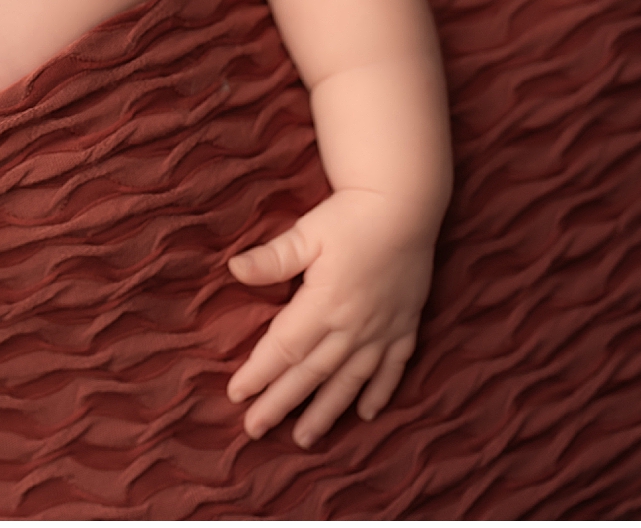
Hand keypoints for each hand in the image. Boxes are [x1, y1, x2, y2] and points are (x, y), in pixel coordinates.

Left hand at [225, 188, 436, 447]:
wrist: (406, 203)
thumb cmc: (350, 216)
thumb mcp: (306, 233)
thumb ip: (273, 259)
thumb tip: (234, 269)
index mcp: (325, 304)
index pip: (284, 349)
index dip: (259, 373)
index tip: (236, 394)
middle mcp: (354, 326)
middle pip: (311, 374)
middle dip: (281, 403)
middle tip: (255, 428)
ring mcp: (382, 329)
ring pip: (350, 381)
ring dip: (327, 411)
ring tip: (305, 438)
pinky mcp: (405, 324)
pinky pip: (393, 367)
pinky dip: (380, 392)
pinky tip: (366, 413)